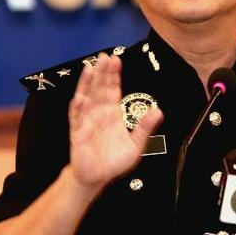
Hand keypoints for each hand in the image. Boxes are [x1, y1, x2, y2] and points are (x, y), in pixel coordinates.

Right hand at [67, 53, 162, 195]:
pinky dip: (78, 107)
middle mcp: (98, 114)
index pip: (113, 89)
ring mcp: (87, 122)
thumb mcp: (137, 144)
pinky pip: (76, 118)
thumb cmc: (114, 160)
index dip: (114, 75)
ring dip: (87, 84)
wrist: (98, 178)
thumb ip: (146, 127)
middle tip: (105, 56)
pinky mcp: (78, 134)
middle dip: (102, 72)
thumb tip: (159, 110)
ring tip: (90, 68)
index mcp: (112, 114)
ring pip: (86, 98)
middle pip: (99, 89)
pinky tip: (80, 96)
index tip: (116, 59)